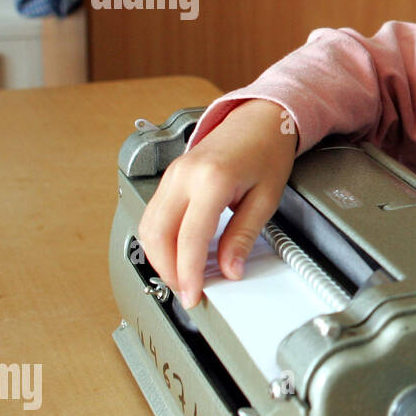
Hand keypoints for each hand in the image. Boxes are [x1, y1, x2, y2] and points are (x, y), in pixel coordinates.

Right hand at [137, 99, 298, 309]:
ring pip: (148, 226)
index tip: (193, 295)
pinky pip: (154, 214)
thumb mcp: (266, 198)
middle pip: (157, 235)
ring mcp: (171, 175)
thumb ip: (244, 236)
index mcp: (211, 180)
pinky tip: (178, 253)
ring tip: (184, 276)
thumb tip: (230, 269)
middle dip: (168, 270)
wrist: (259, 120)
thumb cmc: (267, 151)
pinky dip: (160, 239)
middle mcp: (183, 176)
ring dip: (160, 257)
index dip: (188, 273)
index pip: (189, 239)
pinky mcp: (169, 177)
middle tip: (188, 291)